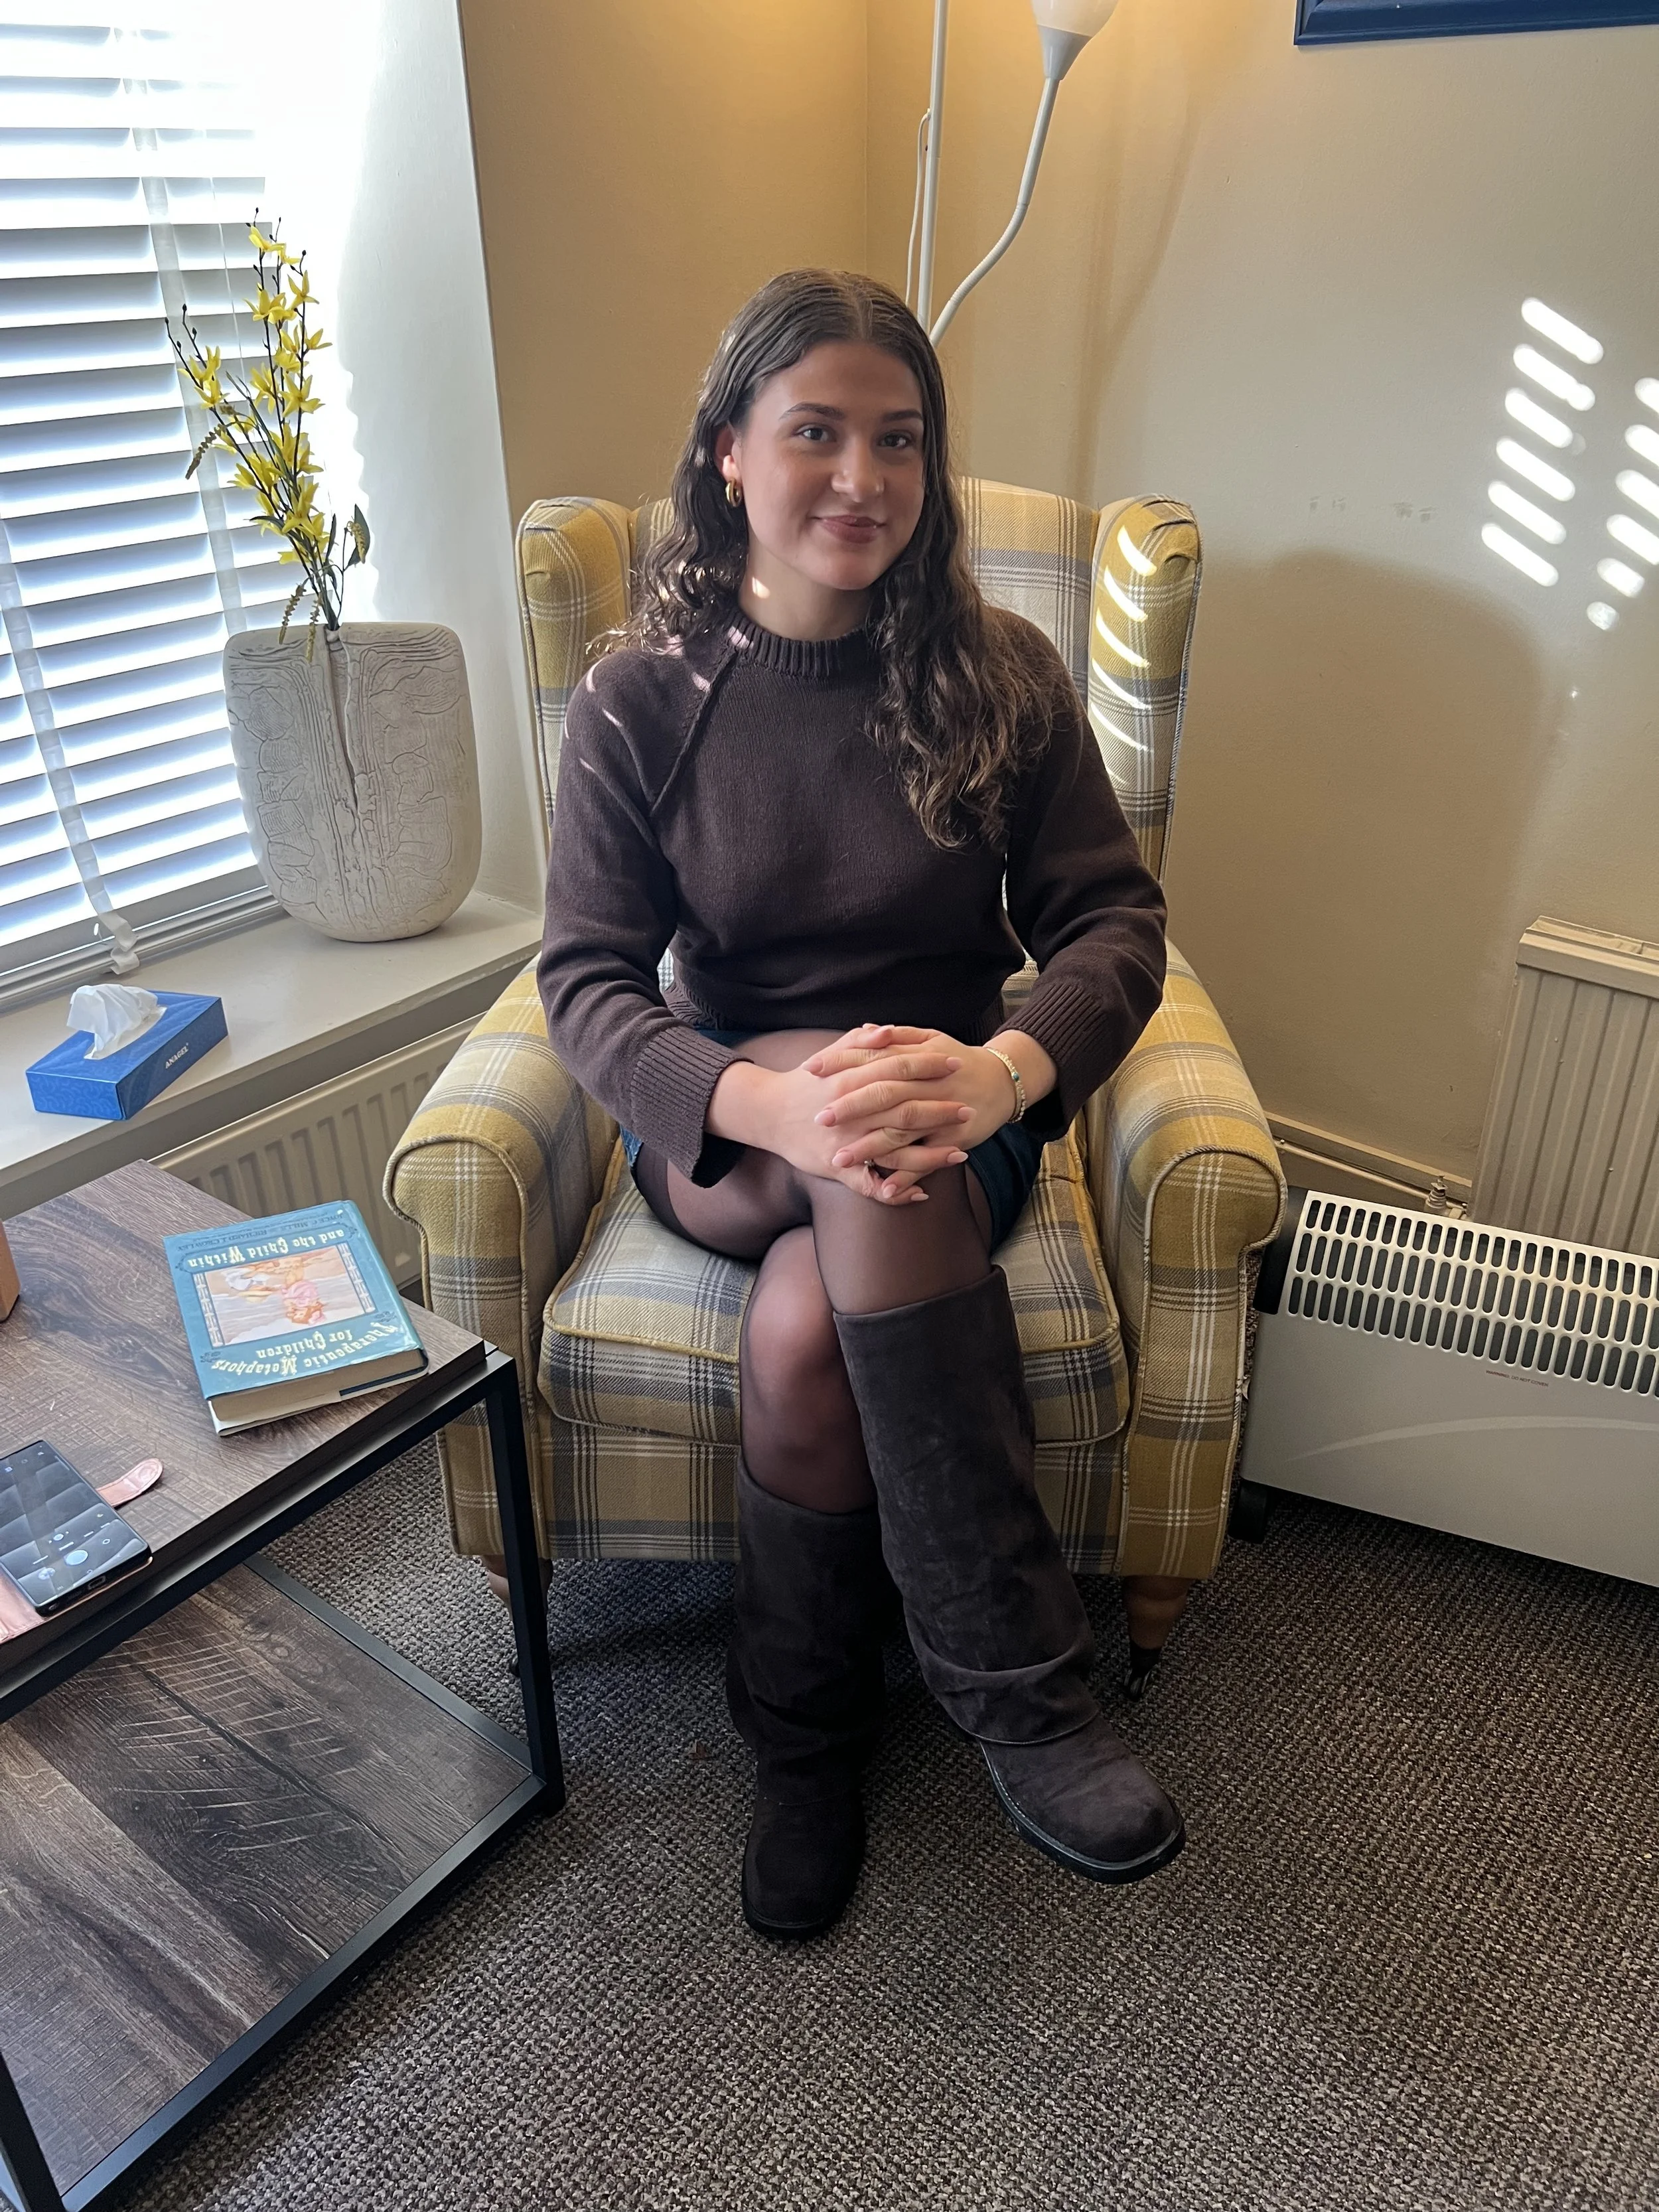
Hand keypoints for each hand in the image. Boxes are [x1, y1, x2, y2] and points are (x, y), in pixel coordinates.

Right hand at [707, 1031, 970, 1204]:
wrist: (767, 1113)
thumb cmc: (805, 1083)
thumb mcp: (829, 1055)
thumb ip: (859, 1043)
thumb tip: (887, 1031)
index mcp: (851, 1081)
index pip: (898, 1070)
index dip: (929, 1066)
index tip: (956, 1063)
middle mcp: (852, 1114)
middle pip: (904, 1111)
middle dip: (939, 1111)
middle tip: (968, 1110)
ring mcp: (846, 1144)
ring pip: (895, 1152)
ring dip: (930, 1155)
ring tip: (961, 1154)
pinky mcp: (838, 1169)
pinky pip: (871, 1185)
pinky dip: (896, 1191)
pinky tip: (922, 1192)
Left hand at [807, 1027, 1023, 1169]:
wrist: (1003, 1081)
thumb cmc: (959, 1059)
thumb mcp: (932, 1039)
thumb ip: (897, 1036)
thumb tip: (864, 1030)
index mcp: (917, 1058)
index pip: (873, 1057)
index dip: (841, 1062)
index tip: (811, 1069)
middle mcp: (928, 1085)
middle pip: (885, 1094)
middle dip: (851, 1107)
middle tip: (820, 1119)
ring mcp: (941, 1114)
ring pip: (902, 1131)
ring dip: (870, 1148)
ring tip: (840, 1159)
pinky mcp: (954, 1140)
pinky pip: (928, 1159)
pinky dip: (907, 1175)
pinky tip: (884, 1188)